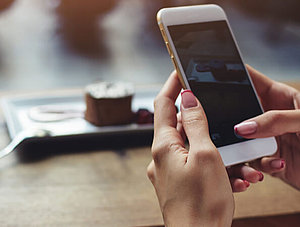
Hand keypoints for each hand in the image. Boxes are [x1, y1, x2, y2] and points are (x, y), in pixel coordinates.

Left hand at [147, 71, 233, 225]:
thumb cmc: (201, 204)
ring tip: (237, 162)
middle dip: (201, 119)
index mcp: (163, 146)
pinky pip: (195, 165)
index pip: (163, 104)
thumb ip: (195, 124)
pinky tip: (232, 177)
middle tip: (218, 116)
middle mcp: (162, 156)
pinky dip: (212, 165)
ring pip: (192, 147)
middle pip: (179, 125)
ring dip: (214, 148)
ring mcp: (169, 170)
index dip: (172, 85)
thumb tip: (187, 98)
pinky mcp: (179, 182)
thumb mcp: (205, 155)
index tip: (180, 71)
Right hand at [234, 65, 299, 189]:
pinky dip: (260, 166)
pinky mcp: (270, 161)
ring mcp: (269, 139)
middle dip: (230, 118)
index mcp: (280, 98)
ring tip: (253, 152)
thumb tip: (243, 127)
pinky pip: (254, 163)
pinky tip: (277, 164)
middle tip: (222, 122)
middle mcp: (270, 118)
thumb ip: (276, 120)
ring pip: (242, 141)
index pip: (252, 81)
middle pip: (240, 112)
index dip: (234, 76)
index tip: (214, 76)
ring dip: (243, 149)